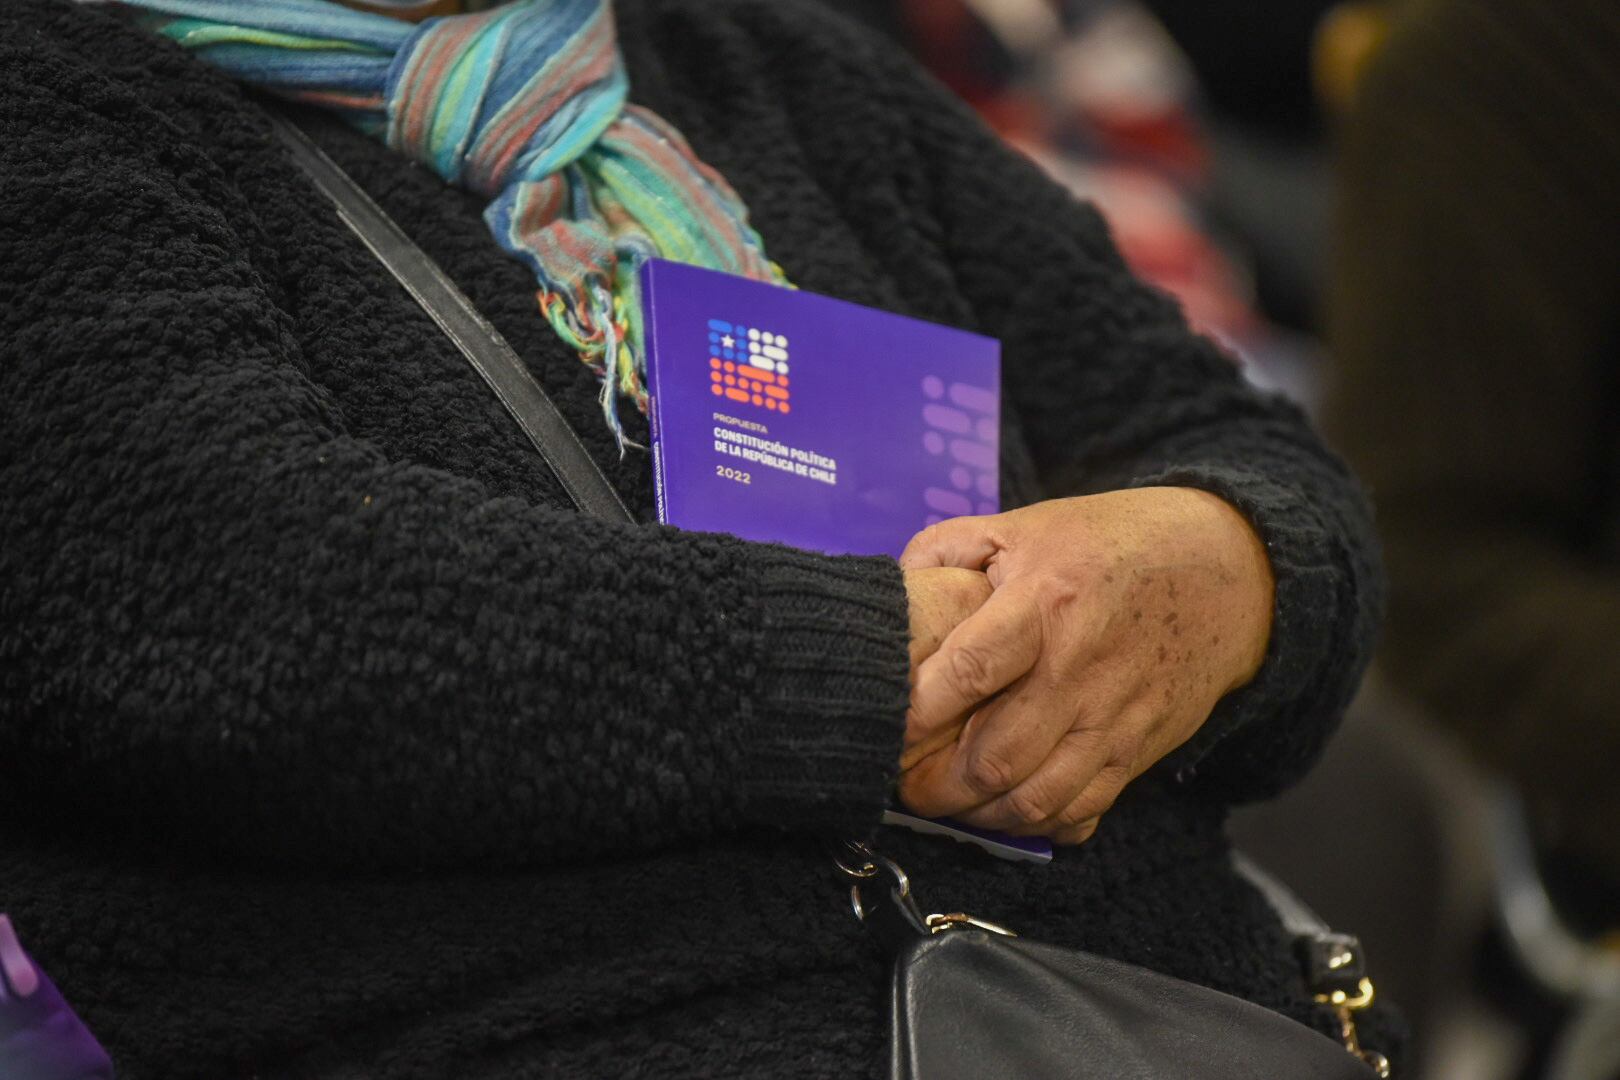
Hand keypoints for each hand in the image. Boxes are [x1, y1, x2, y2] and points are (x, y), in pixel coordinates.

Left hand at [896, 488, 1273, 843]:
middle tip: (903, 781)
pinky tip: (1005, 808)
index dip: (915, 711)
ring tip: (945, 802)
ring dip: (979, 815)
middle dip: (935, 785)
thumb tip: (891, 595)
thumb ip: (946, 550)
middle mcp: (1080, 668)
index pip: (968, 671)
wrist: (1227, 572)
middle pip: (996, 758)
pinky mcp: (1139, 750)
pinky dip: (1037, 824)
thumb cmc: (1111, 544)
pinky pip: (1082, 811)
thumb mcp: (1024, 524)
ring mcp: (1114, 717)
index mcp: (1045, 601)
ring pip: (1036, 800)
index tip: (883, 724)